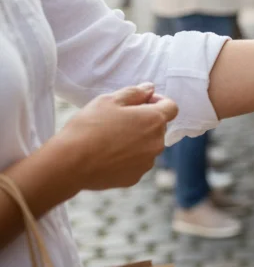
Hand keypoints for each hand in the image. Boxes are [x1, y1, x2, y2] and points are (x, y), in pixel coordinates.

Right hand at [50, 84, 178, 190]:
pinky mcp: (135, 177)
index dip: (158, 101)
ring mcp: (147, 162)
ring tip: (110, 139)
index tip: (142, 102)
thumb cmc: (89, 127)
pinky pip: (136, 163)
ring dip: (137, 141)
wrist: (70, 163)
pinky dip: (127, 158)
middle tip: (119, 120)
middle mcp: (157, 142)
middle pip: (158, 127)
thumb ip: (135, 92)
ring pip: (148, 146)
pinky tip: (107, 156)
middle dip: (145, 121)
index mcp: (154, 120)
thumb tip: (150, 88)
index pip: (171, 107)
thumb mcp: (109, 100)